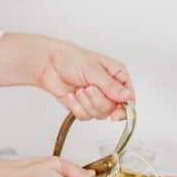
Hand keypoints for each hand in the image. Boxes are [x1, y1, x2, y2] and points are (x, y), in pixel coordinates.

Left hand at [0, 34, 135, 120]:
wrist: (47, 65)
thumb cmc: (70, 59)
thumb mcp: (93, 70)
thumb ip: (111, 86)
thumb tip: (127, 97)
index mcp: (117, 76)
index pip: (129, 98)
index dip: (124, 109)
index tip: (116, 114)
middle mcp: (110, 89)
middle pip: (113, 109)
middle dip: (98, 101)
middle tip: (87, 89)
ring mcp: (97, 99)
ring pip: (99, 115)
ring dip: (86, 104)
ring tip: (78, 89)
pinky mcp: (84, 107)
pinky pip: (86, 117)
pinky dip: (76, 107)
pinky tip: (71, 95)